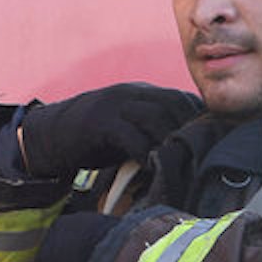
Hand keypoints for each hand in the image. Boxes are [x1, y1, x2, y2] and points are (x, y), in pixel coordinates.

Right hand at [19, 83, 199, 176]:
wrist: (50, 136)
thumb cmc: (93, 139)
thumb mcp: (126, 129)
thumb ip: (150, 133)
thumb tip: (182, 152)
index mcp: (140, 93)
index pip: (180, 98)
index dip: (198, 118)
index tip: (211, 140)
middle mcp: (130, 93)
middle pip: (173, 104)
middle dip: (190, 129)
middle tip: (200, 155)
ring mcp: (115, 105)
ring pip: (156, 117)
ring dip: (170, 141)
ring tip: (180, 162)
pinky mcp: (100, 122)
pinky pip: (131, 135)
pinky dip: (145, 153)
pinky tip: (152, 167)